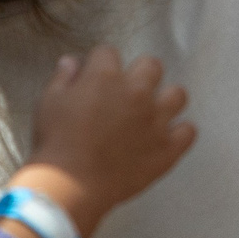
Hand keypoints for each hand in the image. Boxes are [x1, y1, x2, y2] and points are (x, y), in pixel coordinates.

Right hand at [20, 46, 195, 226]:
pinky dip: (180, 133)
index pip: (109, 53)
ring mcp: (156, 120)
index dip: (100, 65)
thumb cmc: (56, 142)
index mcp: (106, 76)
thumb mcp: (49, 102)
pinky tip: (166, 138)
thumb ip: (64, 77)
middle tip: (127, 93)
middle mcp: (136, 92)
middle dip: (140, 74)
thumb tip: (72, 62)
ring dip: (166, 100)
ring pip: (178, 95)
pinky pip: (189, 132)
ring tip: (153, 113)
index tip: (96, 79)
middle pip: (151, 65)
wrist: (70, 184)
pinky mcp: (167, 148)